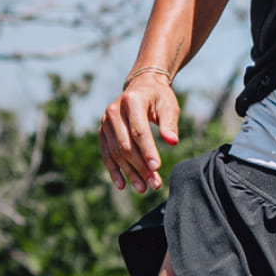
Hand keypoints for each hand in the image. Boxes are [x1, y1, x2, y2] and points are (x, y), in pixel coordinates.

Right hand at [98, 70, 180, 193]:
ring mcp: (105, 122)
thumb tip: (172, 142)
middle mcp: (114, 111)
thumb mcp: (169, 106)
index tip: (157, 168)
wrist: (141, 87)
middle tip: (155, 184)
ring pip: (116, 153)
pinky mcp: (102, 132)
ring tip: (144, 188)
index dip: (147, 151)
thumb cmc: (158, 98)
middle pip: (126, 145)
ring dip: (129, 173)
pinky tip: (122, 185)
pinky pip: (107, 154)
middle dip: (140, 167)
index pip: (139, 131)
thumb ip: (169, 124)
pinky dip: (114, 171)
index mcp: (132, 101)